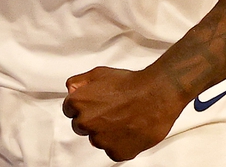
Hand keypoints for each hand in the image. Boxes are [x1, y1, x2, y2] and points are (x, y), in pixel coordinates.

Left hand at [62, 66, 185, 161]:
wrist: (156, 95)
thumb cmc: (131, 84)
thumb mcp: (99, 73)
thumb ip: (80, 82)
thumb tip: (72, 90)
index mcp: (78, 103)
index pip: (69, 111)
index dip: (82, 107)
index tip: (93, 105)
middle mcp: (86, 123)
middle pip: (80, 127)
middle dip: (92, 120)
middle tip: (110, 111)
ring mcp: (100, 140)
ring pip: (96, 140)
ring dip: (105, 133)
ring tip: (122, 119)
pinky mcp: (116, 152)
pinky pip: (112, 151)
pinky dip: (119, 144)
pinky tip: (128, 129)